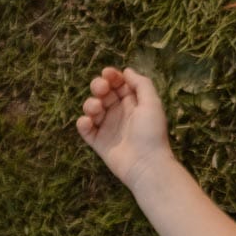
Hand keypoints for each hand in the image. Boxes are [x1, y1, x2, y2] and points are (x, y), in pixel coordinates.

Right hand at [75, 65, 173, 190]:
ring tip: (97, 109)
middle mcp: (119, 113)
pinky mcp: (98, 141)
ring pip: (91, 108)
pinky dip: (83, 123)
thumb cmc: (152, 132)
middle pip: (102, 92)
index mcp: (133, 103)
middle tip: (102, 89)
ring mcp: (107, 127)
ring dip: (90, 104)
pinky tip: (89, 122)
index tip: (108, 74)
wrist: (146, 164)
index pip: (118, 84)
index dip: (111, 76)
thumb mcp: (152, 103)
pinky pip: (84, 128)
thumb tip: (127, 70)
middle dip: (98, 86)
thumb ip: (141, 84)